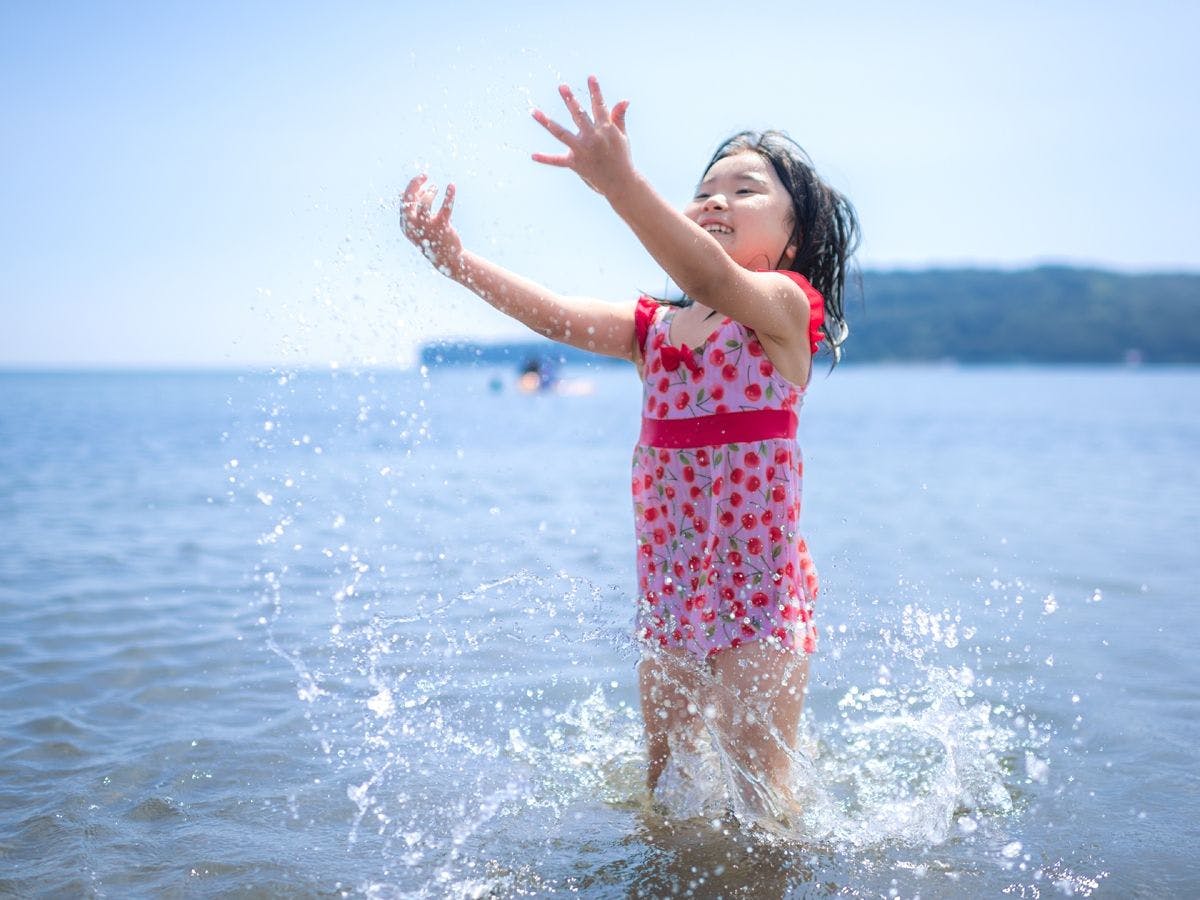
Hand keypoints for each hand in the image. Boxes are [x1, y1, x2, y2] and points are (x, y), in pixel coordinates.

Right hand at [400, 174, 462, 275]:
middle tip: (424, 175)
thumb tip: (415, 189)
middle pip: (408, 201)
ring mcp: (427, 228)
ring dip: (430, 193)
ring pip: (424, 205)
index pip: (404, 202)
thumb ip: (416, 208)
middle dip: (414, 185)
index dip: (412, 190)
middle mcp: (413, 227)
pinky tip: (452, 186)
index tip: (423, 185)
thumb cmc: (432, 238)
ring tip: (436, 188)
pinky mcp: (441, 228)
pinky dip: (449, 196)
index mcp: (405, 225)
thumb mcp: (420, 223)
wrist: (446, 259)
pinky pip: (445, 208)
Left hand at [531, 75, 631, 195]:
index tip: (590, 77)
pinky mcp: (576, 164)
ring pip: (562, 133)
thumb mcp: (622, 136)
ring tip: (534, 111)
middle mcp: (593, 138)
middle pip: (579, 115)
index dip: (595, 91)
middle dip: (570, 101)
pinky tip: (533, 156)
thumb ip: (618, 117)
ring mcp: (583, 151)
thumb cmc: (622, 157)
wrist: (621, 183)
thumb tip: (624, 100)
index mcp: (606, 129)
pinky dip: (546, 159)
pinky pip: (558, 161)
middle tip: (561, 87)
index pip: (599, 106)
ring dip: (548, 122)